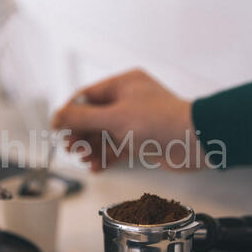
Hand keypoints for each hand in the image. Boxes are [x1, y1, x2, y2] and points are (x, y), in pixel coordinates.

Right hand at [52, 69, 199, 171]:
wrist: (195, 143)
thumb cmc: (161, 122)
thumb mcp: (114, 118)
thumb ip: (83, 118)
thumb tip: (57, 116)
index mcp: (123, 85)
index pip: (87, 96)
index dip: (70, 113)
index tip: (56, 128)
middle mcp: (128, 100)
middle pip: (93, 117)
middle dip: (81, 134)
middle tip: (70, 148)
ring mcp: (135, 120)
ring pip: (104, 134)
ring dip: (92, 148)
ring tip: (84, 159)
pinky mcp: (141, 139)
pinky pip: (116, 147)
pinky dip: (105, 156)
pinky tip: (96, 167)